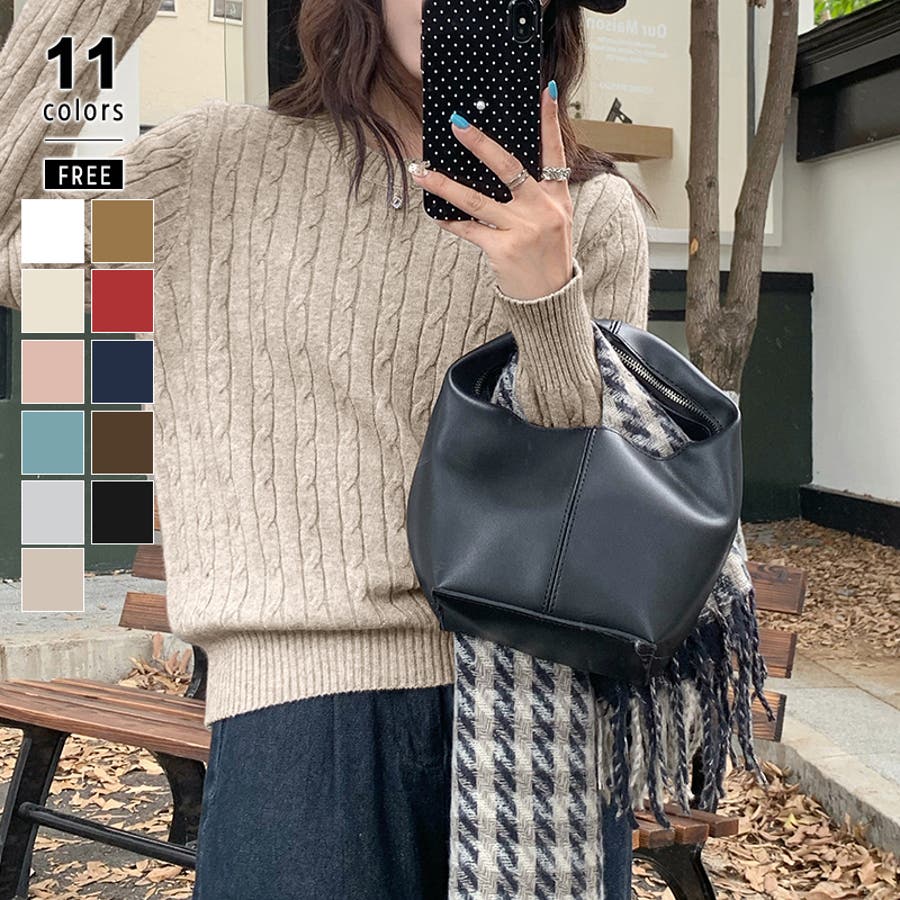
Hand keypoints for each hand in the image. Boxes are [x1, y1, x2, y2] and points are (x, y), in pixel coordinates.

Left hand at [410, 82, 573, 301]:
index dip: (550, 122)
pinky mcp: (503, 249)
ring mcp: (522, 229)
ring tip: (422, 172)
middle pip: (508, 168)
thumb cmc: (548, 258)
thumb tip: (503, 171)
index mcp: (557, 199)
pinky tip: (436, 214)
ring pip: (477, 200)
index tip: (545, 92)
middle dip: (480, 144)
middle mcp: (542, 210)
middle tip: (457, 125)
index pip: (555, 153)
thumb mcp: (556, 222)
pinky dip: (451, 222)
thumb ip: (538, 196)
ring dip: (445, 185)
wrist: (551, 299)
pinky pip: (470, 229)